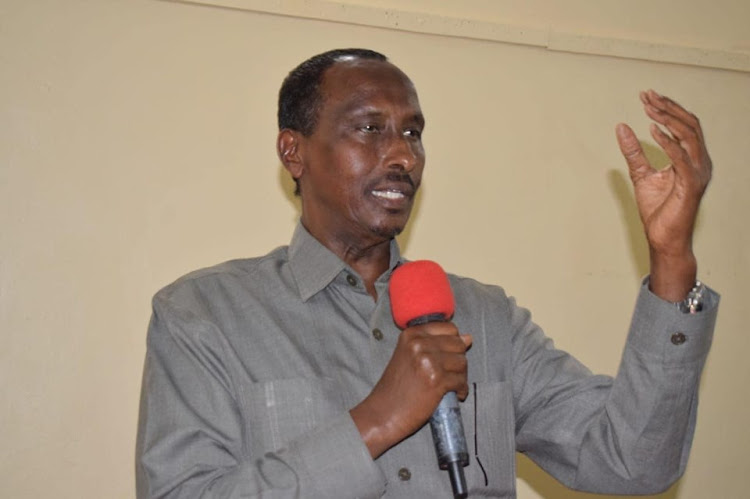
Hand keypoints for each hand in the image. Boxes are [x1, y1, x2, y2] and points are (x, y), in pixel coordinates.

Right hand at [350, 322, 471, 458]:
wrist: (382, 414)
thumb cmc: (395, 388)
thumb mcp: (408, 356)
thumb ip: (434, 344)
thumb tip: (468, 337)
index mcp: (412, 334)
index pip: (449, 328)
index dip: (453, 343)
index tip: (447, 356)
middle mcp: (419, 344)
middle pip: (458, 345)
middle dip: (457, 361)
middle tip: (448, 374)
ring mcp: (428, 361)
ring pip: (462, 363)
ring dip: (460, 376)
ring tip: (449, 385)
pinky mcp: (437, 380)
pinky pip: (461, 381)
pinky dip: (460, 390)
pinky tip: (452, 395)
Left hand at [615, 90, 711, 300]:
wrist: (663, 238)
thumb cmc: (657, 210)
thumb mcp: (640, 174)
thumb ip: (633, 152)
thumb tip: (621, 126)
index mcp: (691, 158)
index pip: (684, 124)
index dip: (667, 108)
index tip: (646, 95)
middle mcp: (700, 162)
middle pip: (689, 124)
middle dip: (668, 107)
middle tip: (647, 95)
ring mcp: (698, 173)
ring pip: (689, 136)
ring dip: (668, 119)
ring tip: (649, 107)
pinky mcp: (691, 185)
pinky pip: (682, 158)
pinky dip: (668, 142)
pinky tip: (652, 131)